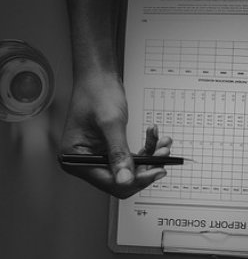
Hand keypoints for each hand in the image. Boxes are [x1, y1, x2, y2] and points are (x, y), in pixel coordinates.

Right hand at [60, 72, 170, 197]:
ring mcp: (97, 156)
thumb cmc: (97, 92)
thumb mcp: (111, 124)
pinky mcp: (109, 150)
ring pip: (131, 169)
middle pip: (122, 179)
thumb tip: (126, 180)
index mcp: (74, 158)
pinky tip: (155, 138)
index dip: (135, 180)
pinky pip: (132, 157)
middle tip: (162, 155)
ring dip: (150, 157)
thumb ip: (118, 153)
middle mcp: (84, 161)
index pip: (109, 182)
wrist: (99, 76)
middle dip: (145, 168)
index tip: (156, 171)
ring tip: (162, 144)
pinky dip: (146, 149)